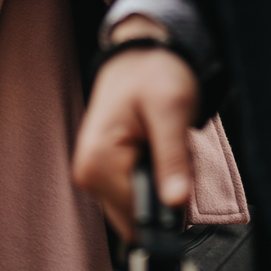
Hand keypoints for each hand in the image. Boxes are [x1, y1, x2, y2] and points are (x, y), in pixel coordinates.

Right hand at [72, 19, 199, 239]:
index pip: (139, 216)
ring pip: (137, 208)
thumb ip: (173, 158)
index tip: (182, 170)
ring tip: (164, 147)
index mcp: (97, 162)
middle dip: (163, 193)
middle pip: (136, 217)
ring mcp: (93, 175)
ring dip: (160, 186)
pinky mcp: (103, 173)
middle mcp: (88, 175)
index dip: (169, 200)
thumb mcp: (172, 109)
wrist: (139, 53)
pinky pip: (133, 195)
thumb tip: (176, 204)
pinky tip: (155, 151)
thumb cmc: (153, 72)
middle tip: (173, 152)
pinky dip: (153, 180)